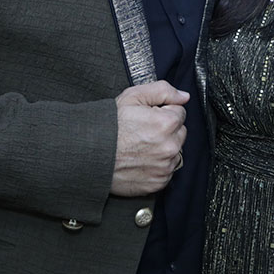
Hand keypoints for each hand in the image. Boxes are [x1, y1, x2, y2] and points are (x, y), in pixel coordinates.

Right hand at [110, 80, 188, 196]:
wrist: (89, 153)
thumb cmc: (109, 125)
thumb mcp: (133, 96)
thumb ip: (163, 91)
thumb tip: (184, 97)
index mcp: (167, 123)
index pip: (180, 113)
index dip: (163, 112)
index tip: (149, 117)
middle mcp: (170, 147)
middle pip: (180, 133)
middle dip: (167, 130)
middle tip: (144, 131)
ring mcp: (164, 167)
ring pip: (174, 153)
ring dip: (164, 148)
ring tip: (140, 146)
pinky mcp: (158, 182)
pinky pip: (166, 171)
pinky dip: (157, 166)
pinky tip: (140, 160)